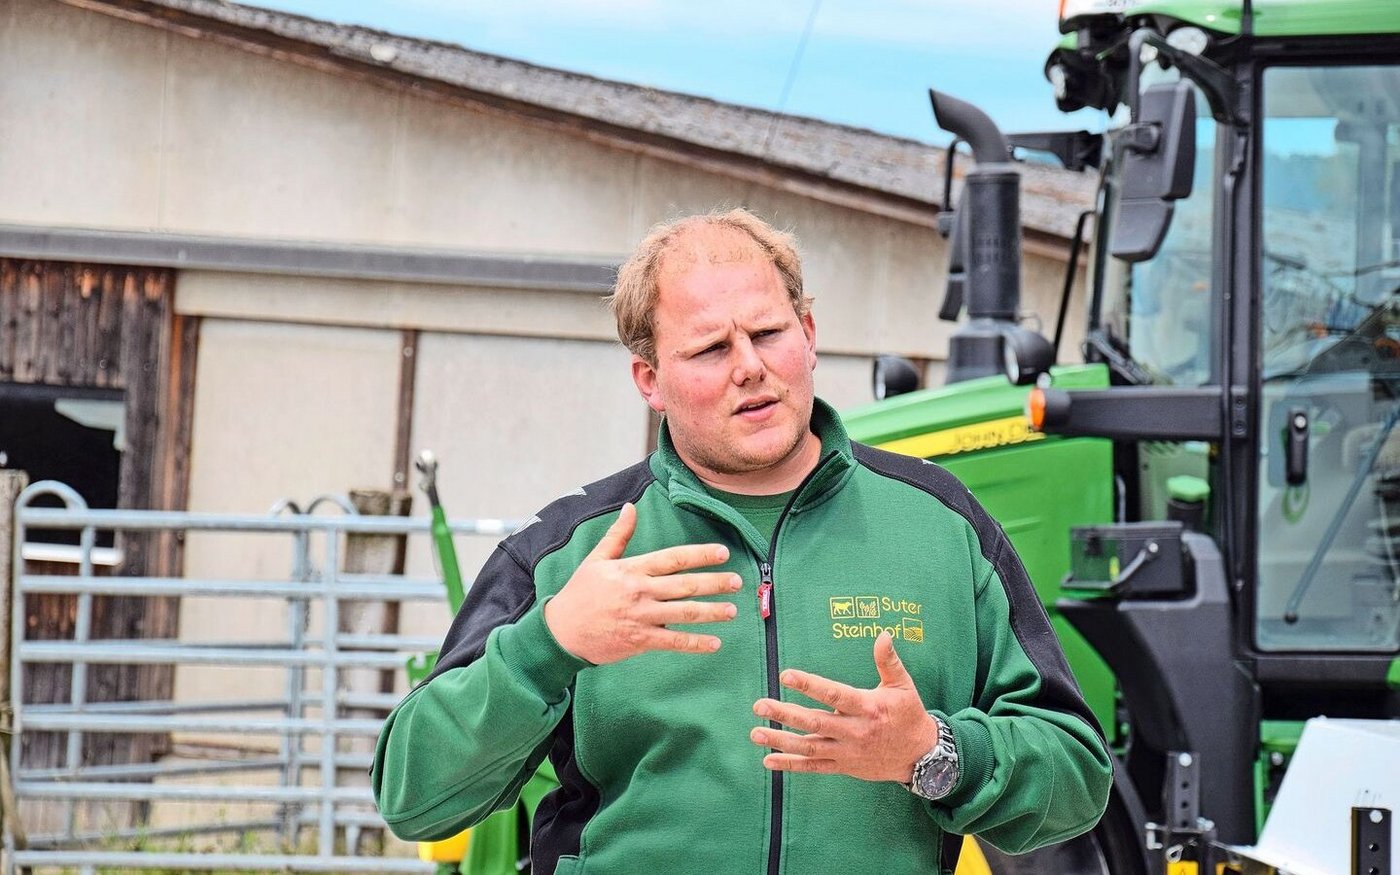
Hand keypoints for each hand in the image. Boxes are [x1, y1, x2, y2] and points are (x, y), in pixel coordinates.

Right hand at [544, 502, 740, 664]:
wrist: (561, 631)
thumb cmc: (580, 593)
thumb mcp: (597, 560)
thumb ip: (618, 535)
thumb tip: (630, 507)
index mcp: (632, 569)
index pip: (673, 558)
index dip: (700, 555)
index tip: (723, 552)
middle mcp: (640, 591)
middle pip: (685, 585)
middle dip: (714, 583)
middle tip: (737, 582)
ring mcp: (641, 616)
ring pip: (684, 613)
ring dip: (711, 612)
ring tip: (732, 610)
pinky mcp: (639, 640)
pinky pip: (673, 641)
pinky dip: (694, 643)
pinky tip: (714, 643)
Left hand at [750, 632, 938, 782]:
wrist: (921, 756)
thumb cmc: (909, 715)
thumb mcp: (903, 686)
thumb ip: (888, 661)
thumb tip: (883, 634)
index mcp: (868, 707)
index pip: (834, 695)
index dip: (810, 685)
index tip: (786, 675)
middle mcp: (855, 731)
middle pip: (815, 722)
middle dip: (785, 714)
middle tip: (759, 705)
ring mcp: (847, 751)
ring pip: (810, 747)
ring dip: (781, 741)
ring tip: (756, 732)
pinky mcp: (844, 766)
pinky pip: (814, 767)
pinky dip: (791, 765)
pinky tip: (768, 760)